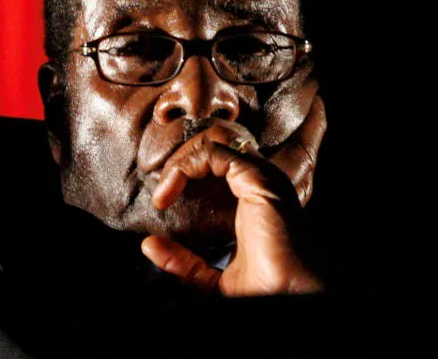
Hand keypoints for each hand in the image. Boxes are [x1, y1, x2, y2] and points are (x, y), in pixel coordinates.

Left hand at [141, 94, 325, 295]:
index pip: (216, 163)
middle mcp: (258, 181)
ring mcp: (260, 176)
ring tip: (164, 188)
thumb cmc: (266, 290)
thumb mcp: (210, 278)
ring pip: (213, 140)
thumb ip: (182, 262)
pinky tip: (169, 190)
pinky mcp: (256, 177)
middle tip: (161, 191)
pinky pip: (213, 151)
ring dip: (180, 159)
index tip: (161, 204)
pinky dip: (183, 165)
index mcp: (252, 199)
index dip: (183, 173)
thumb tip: (149, 244)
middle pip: (213, 145)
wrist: (288, 297)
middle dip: (180, 160)